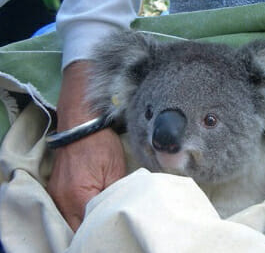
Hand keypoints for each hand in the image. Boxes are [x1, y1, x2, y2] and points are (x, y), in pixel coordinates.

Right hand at [47, 61, 125, 230]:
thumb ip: (117, 195)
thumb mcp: (116, 170)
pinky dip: (78, 211)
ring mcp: (55, 195)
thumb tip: (121, 210)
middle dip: (93, 226)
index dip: (104, 225)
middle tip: (110, 219)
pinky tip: (90, 207)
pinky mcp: (55, 189)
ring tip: (102, 213)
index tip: (116, 220)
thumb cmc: (100, 144)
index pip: (90, 226)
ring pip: (70, 221)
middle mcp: (61, 200)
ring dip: (84, 220)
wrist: (81, 123)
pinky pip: (65, 209)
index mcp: (78, 196)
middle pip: (77, 228)